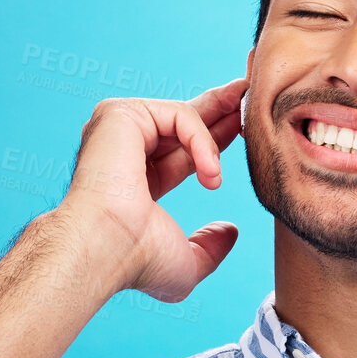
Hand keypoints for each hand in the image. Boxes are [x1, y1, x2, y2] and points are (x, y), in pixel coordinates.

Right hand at [58, 78, 246, 302]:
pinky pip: (179, 115)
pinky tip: (210, 172)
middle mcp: (123, 150)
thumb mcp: (187, 262)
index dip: (214, 141)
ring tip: (218, 178)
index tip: (242, 129)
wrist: (108, 249)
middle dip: (220, 108)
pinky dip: (202, 141)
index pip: (182, 150)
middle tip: (248, 95)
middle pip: (181, 120)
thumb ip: (210, 248)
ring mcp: (119, 129)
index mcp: (136, 181)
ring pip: (185, 115)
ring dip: (215, 141)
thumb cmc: (137, 263)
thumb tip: (230, 231)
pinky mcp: (120, 114)